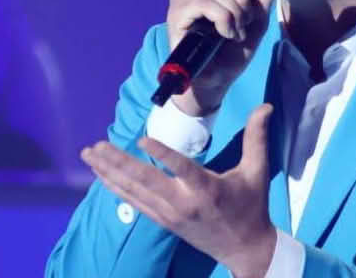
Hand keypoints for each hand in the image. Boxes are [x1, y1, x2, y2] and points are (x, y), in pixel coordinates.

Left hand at [81, 104, 276, 277]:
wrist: (245, 249)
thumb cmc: (252, 206)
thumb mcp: (257, 171)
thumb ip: (257, 137)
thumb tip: (265, 106)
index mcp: (207, 190)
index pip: (182, 168)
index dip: (162, 153)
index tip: (141, 138)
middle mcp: (183, 203)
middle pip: (144, 181)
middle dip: (116, 162)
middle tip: (95, 146)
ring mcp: (170, 215)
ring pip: (134, 192)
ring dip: (109, 173)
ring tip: (90, 154)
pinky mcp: (163, 222)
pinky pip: (134, 203)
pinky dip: (116, 188)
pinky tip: (102, 176)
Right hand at [167, 0, 286, 114]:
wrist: (217, 80)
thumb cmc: (233, 50)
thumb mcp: (256, 18)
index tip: (250, 2)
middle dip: (243, 3)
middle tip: (243, 25)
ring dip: (234, 15)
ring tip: (235, 33)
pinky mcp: (176, 14)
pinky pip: (205, 4)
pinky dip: (223, 20)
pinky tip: (225, 34)